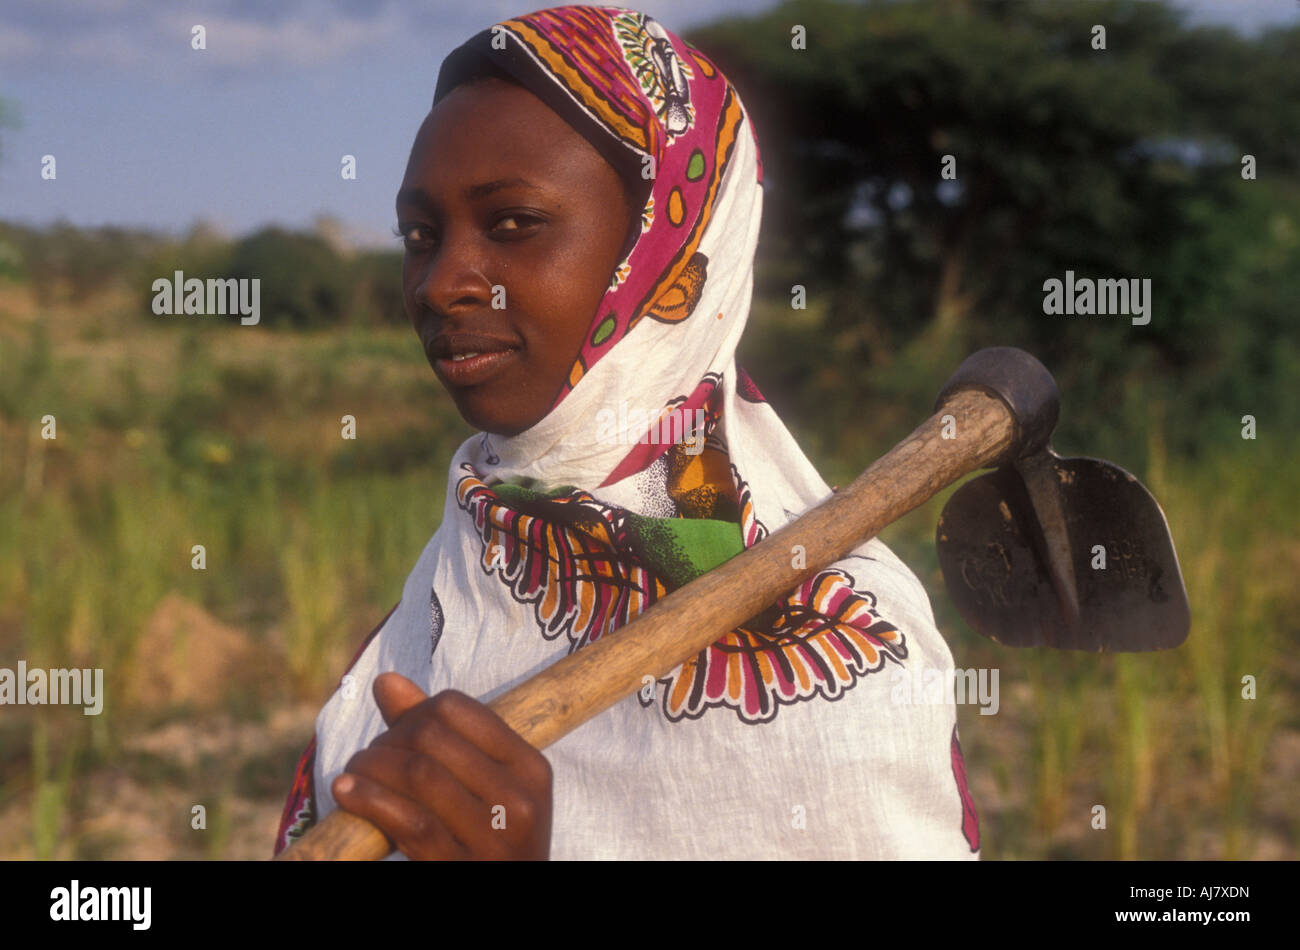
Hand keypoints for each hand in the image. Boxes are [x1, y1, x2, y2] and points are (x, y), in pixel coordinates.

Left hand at [331, 673, 552, 859]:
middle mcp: (518, 797)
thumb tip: (385, 682)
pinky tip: (346, 792)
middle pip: (433, 737)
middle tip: (369, 758)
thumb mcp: (486, 786)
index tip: (397, 733)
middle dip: (387, 740)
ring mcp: (492, 836)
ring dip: (371, 767)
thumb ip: (439, 733)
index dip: (414, 712)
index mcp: (530, 766)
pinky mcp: (458, 864)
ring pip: (417, 774)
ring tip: (354, 773)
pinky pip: (406, 820)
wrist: (510, 891)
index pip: (458, 708)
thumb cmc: (492, 837)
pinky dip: (367, 800)